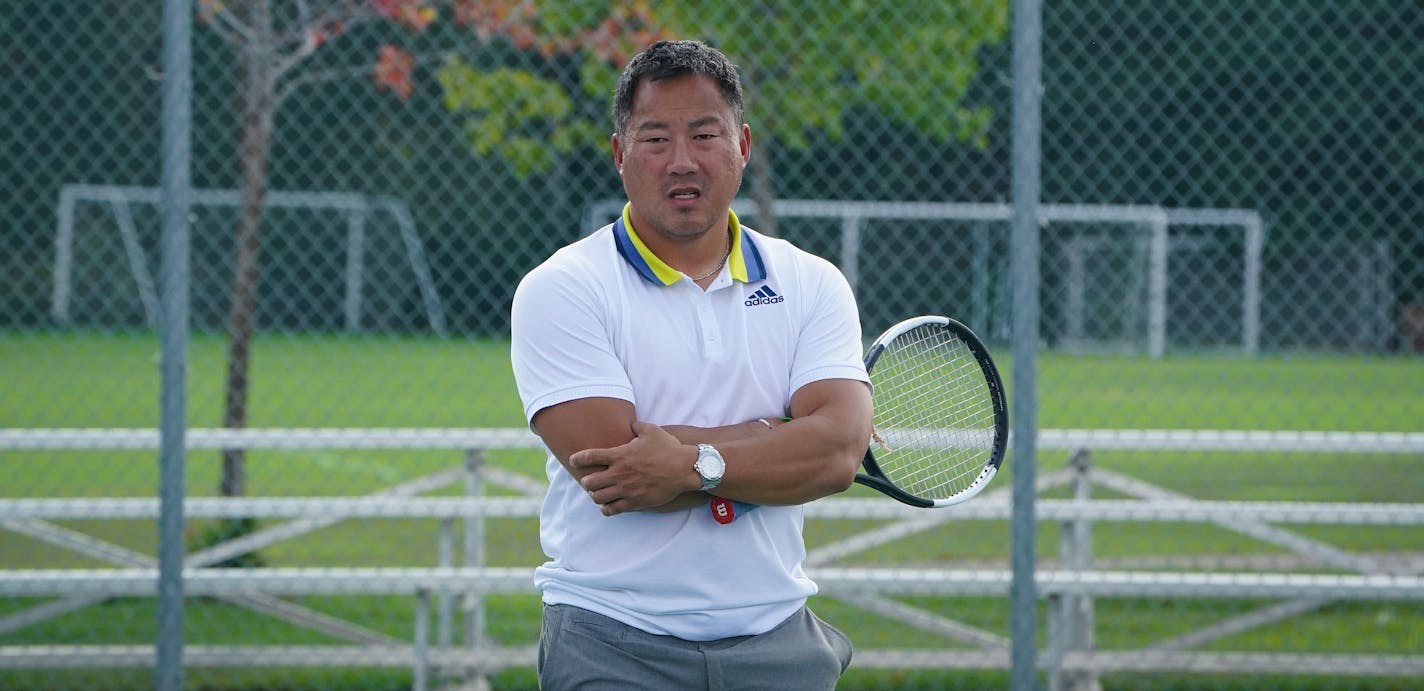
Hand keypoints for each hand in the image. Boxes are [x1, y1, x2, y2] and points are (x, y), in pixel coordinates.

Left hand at [568, 421, 698, 515]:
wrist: (685, 469)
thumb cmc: (668, 448)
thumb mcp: (652, 430)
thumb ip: (636, 426)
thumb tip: (630, 423)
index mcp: (620, 455)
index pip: (589, 457)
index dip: (577, 459)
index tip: (574, 460)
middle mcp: (619, 473)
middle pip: (588, 482)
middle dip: (587, 481)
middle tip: (591, 479)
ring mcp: (626, 489)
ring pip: (597, 498)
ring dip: (595, 495)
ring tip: (600, 492)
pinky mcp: (634, 502)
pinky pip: (611, 510)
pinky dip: (606, 508)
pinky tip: (609, 504)